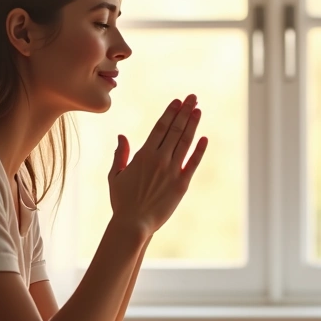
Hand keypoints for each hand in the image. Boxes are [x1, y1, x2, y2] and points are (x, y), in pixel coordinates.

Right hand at [108, 95, 207, 235]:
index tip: (178, 101)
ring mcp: (172, 171)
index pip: (160, 127)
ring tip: (199, 110)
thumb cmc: (122, 201)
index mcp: (143, 155)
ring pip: (185, 142)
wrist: (133, 223)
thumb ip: (120, 154)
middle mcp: (159, 159)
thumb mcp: (115, 176)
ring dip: (193, 124)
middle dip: (185, 111)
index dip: (170, 112)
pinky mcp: (182, 184)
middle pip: (175, 129)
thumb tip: (122, 136)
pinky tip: (205, 138)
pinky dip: (199, 150)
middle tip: (193, 97)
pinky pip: (193, 163)